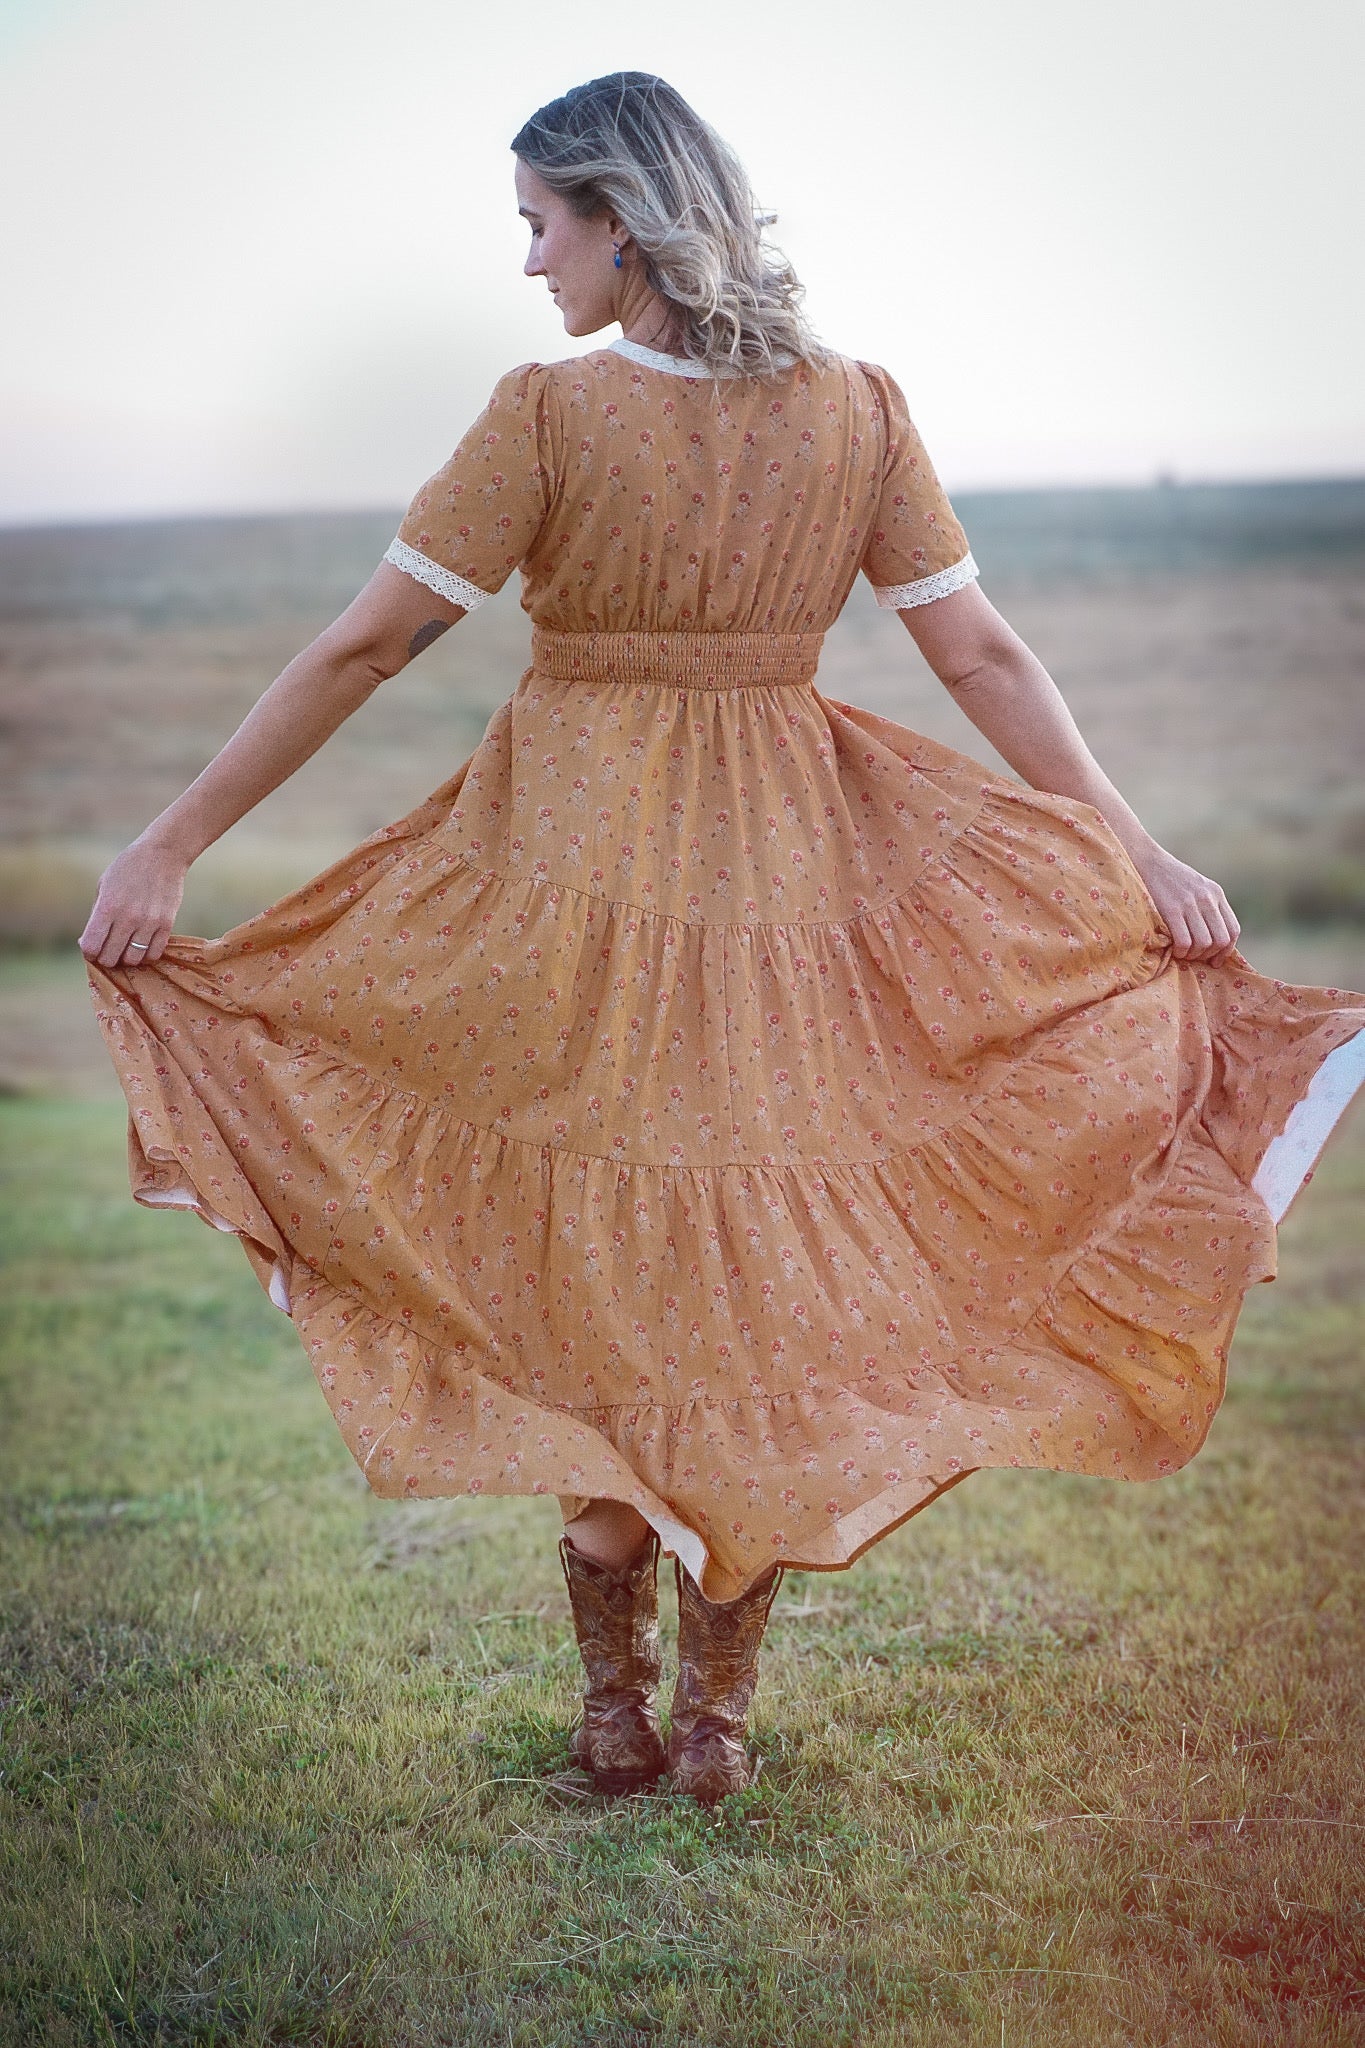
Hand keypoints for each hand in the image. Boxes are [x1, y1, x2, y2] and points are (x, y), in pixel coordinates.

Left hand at [79, 837, 188, 968]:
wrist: (162, 854)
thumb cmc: (128, 868)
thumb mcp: (103, 886)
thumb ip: (95, 915)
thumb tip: (88, 943)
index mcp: (107, 907)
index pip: (91, 947)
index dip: (88, 953)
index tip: (92, 949)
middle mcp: (127, 917)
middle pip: (110, 958)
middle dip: (106, 958)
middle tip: (109, 949)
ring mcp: (149, 922)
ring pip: (133, 960)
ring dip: (126, 958)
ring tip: (127, 948)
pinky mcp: (166, 924)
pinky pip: (154, 954)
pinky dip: (145, 955)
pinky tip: (142, 944)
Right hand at [1130, 841, 1239, 964]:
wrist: (1146, 860)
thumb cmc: (1168, 879)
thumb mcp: (1196, 887)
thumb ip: (1207, 907)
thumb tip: (1213, 939)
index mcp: (1215, 893)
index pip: (1233, 929)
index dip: (1227, 950)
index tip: (1215, 960)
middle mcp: (1206, 898)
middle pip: (1221, 939)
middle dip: (1210, 955)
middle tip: (1196, 959)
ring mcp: (1189, 904)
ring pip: (1204, 943)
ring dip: (1194, 955)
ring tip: (1183, 954)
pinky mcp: (1171, 909)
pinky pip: (1185, 941)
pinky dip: (1181, 952)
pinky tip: (1174, 950)